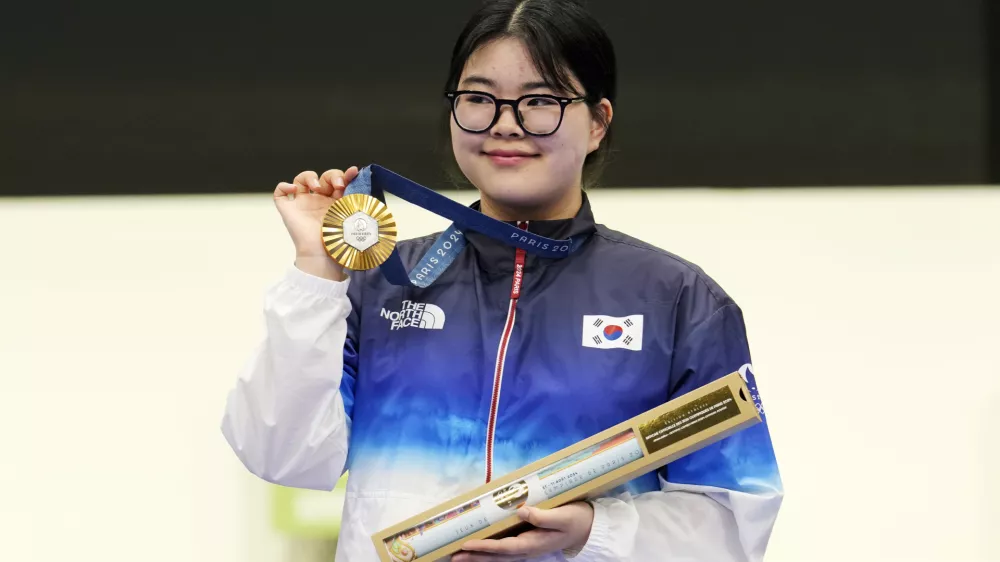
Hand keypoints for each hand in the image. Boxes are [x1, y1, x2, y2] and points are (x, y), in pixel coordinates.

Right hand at [273, 166, 358, 279]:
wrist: (324, 256)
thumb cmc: (339, 241)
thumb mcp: (352, 217)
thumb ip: (358, 200)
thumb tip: (365, 184)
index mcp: (335, 203)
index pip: (338, 181)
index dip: (345, 175)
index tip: (353, 172)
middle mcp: (318, 202)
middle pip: (322, 178)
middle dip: (331, 176)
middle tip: (338, 185)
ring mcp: (302, 205)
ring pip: (301, 180)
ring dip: (309, 176)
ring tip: (317, 187)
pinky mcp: (288, 210)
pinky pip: (280, 193)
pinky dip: (284, 185)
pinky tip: (294, 189)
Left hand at [453, 502, 594, 561]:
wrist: (589, 528)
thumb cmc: (576, 520)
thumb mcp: (563, 516)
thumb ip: (542, 516)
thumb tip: (521, 510)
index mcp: (534, 543)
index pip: (504, 548)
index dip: (485, 547)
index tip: (467, 544)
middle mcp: (528, 549)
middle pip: (497, 556)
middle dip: (475, 557)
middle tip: (454, 556)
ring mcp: (528, 548)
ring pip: (499, 556)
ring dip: (480, 556)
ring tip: (461, 556)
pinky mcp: (528, 542)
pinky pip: (505, 550)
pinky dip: (490, 551)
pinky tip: (480, 549)